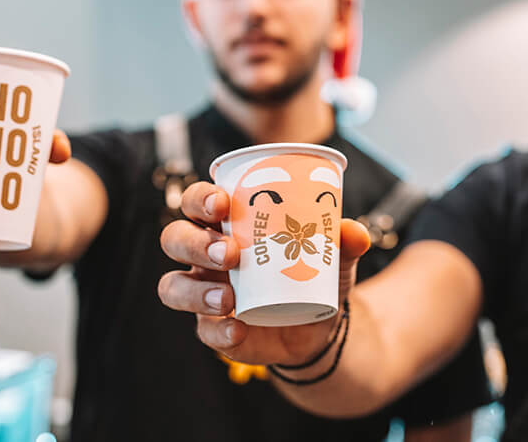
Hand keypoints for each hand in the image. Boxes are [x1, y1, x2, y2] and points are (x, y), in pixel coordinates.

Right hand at [158, 180, 370, 366]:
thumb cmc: (312, 271)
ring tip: (227, 296)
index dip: (200, 198)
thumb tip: (355, 232)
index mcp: (226, 224)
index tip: (223, 202)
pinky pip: (204, 330)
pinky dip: (218, 331)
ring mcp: (205, 292)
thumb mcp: (332, 255)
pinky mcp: (214, 328)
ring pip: (172, 286)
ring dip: (194, 290)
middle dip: (194, 243)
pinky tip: (238, 329)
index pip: (197, 202)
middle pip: (174, 239)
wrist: (318, 325)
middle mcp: (205, 256)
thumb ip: (344, 241)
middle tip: (229, 252)